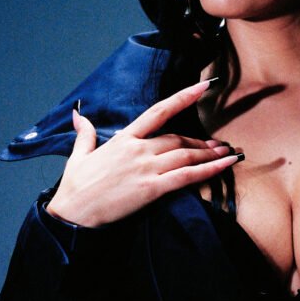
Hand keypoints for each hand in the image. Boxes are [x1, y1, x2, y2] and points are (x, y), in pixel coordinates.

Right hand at [44, 78, 237, 227]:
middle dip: (201, 142)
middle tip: (219, 145)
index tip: (202, 87)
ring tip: (227, 153)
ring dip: (210, 154)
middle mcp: (138, 150)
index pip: (158, 112)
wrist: (73, 213)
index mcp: (124, 139)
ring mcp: (146, 168)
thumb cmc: (76, 187)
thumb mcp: (78, 155)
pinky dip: (209, 170)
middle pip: (178, 139)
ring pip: (186, 155)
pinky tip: (224, 166)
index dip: (182, 97)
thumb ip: (85, 133)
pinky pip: (187, 176)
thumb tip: (79, 115)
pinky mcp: (151, 188)